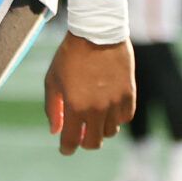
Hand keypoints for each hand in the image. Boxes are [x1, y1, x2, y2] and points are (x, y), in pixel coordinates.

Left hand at [43, 34, 134, 155]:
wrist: (97, 32)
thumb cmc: (70, 55)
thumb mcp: (53, 79)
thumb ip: (53, 108)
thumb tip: (55, 131)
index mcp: (75, 106)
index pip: (72, 141)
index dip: (67, 148)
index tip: (66, 149)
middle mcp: (96, 109)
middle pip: (94, 142)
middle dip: (84, 141)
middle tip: (80, 133)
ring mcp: (114, 103)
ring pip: (110, 132)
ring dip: (100, 128)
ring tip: (94, 115)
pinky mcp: (129, 95)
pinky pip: (125, 118)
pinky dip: (116, 117)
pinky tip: (108, 107)